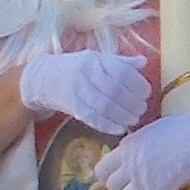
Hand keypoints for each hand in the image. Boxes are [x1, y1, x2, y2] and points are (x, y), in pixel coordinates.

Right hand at [16, 49, 152, 136]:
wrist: (43, 77)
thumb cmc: (77, 68)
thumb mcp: (98, 59)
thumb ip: (121, 63)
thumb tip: (144, 62)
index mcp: (96, 59)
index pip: (122, 72)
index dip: (137, 84)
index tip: (146, 93)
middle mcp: (87, 73)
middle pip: (115, 90)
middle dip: (132, 103)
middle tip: (142, 110)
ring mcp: (77, 90)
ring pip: (104, 106)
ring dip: (122, 116)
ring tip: (133, 120)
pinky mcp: (71, 106)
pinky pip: (91, 118)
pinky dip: (107, 125)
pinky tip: (119, 130)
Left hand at [96, 111, 189, 189]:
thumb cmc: (177, 128)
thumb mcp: (147, 130)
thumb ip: (132, 143)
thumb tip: (125, 150)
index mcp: (126, 149)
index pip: (102, 168)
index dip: (104, 173)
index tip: (109, 175)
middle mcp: (131, 167)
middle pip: (111, 185)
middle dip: (116, 186)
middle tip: (124, 185)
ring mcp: (144, 181)